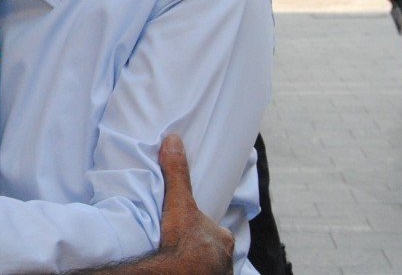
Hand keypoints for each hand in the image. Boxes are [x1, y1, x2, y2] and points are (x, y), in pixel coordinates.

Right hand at [150, 134, 233, 273]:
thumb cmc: (182, 245)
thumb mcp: (179, 205)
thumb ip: (177, 175)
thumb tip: (174, 140)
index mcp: (224, 238)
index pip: (215, 229)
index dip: (200, 226)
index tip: (187, 227)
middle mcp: (227, 259)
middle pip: (212, 247)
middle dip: (199, 245)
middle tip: (179, 243)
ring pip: (208, 265)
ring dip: (196, 262)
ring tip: (176, 258)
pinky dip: (193, 273)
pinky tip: (180, 270)